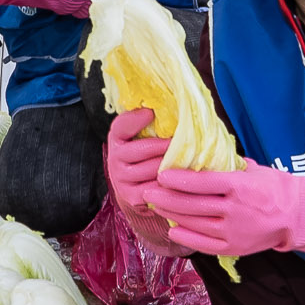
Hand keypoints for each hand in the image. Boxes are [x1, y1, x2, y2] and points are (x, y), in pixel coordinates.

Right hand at [104, 110, 177, 245]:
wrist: (134, 188)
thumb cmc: (145, 156)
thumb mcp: (141, 137)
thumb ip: (150, 124)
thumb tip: (173, 107)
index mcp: (116, 139)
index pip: (121, 126)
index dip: (135, 119)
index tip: (151, 113)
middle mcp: (114, 159)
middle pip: (144, 149)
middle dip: (166, 145)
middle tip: (185, 140)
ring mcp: (122, 179)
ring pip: (153, 169)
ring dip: (172, 164)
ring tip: (190, 158)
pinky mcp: (132, 196)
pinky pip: (157, 188)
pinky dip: (171, 182)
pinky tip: (182, 177)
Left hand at [150, 159, 304, 257]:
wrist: (297, 217)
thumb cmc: (275, 188)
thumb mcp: (255, 169)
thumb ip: (228, 164)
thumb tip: (200, 153)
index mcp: (240, 187)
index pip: (202, 183)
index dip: (178, 179)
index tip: (161, 174)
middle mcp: (235, 210)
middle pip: (192, 204)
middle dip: (165, 198)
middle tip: (148, 191)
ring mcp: (234, 232)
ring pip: (194, 223)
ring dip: (171, 214)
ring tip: (155, 206)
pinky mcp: (234, 248)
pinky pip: (204, 244)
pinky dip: (185, 236)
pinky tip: (172, 227)